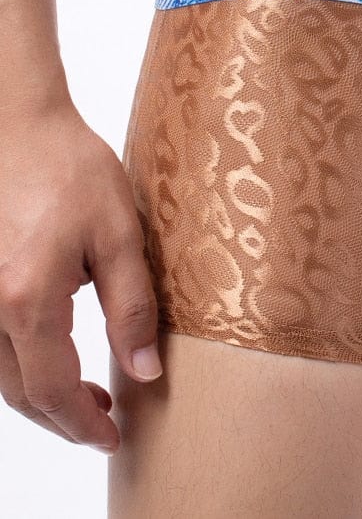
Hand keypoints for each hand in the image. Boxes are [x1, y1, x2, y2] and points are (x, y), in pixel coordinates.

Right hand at [0, 101, 161, 453]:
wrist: (20, 127)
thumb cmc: (71, 171)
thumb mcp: (119, 236)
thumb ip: (132, 308)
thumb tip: (144, 369)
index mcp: (27, 299)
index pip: (52, 388)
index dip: (82, 423)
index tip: (110, 438)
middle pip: (19, 392)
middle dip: (62, 417)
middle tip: (103, 423)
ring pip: (1, 374)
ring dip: (40, 395)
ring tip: (86, 394)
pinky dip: (21, 365)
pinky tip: (54, 357)